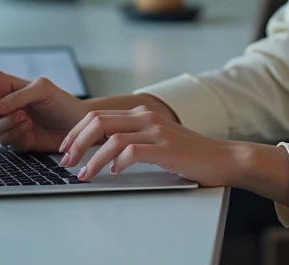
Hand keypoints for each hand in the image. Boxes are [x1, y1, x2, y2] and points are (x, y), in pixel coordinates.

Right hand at [0, 34, 87, 152]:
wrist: (75, 126)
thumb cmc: (61, 101)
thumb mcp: (42, 88)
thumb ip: (16, 96)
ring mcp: (0, 121)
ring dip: (6, 126)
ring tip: (27, 119)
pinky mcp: (8, 139)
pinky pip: (1, 142)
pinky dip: (16, 137)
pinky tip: (30, 131)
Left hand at [59, 106, 238, 185]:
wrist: (223, 158)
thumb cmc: (189, 153)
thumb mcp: (156, 139)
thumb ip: (133, 138)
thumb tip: (101, 149)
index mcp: (141, 114)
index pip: (98, 115)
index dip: (76, 131)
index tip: (65, 148)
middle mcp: (146, 117)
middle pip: (98, 121)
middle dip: (76, 142)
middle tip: (66, 161)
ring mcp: (157, 132)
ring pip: (111, 138)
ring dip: (91, 158)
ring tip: (83, 174)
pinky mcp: (165, 148)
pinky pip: (132, 151)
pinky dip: (117, 163)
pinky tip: (112, 173)